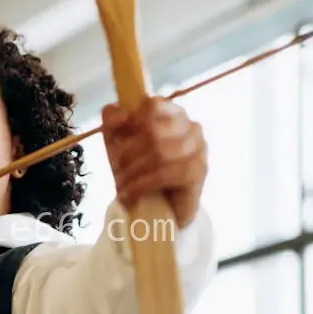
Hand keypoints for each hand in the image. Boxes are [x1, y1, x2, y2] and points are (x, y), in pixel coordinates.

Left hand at [101, 98, 207, 228]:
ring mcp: (198, 148)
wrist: (162, 209)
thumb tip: (115, 111)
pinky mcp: (199, 172)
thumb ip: (114, 123)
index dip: (130, 120)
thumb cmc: (141, 171)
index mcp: (173, 113)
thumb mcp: (120, 144)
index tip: (115, 140)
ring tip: (121, 185)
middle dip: (127, 152)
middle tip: (115, 170)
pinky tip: (130, 194)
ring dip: (133, 172)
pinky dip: (142, 185)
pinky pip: (166, 174)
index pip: (153, 104)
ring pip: (159, 153)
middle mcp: (191, 127)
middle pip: (152, 131)